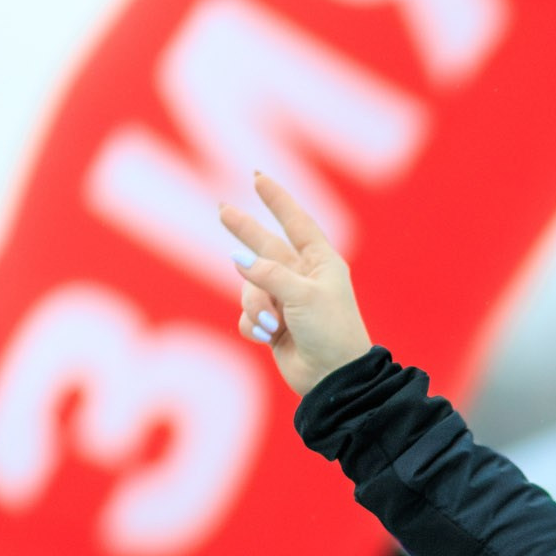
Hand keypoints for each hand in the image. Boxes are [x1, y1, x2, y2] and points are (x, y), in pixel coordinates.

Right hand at [218, 172, 372, 395]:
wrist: (333, 378)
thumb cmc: (330, 332)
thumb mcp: (302, 296)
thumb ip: (268, 273)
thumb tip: (237, 257)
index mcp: (321, 263)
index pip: (296, 222)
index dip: (277, 200)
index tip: (258, 177)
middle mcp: (302, 277)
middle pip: (265, 245)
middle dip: (245, 231)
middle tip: (223, 209)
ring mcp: (285, 300)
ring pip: (249, 287)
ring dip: (255, 306)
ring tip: (272, 324)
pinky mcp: (272, 323)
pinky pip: (247, 314)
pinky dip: (252, 324)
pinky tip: (267, 337)